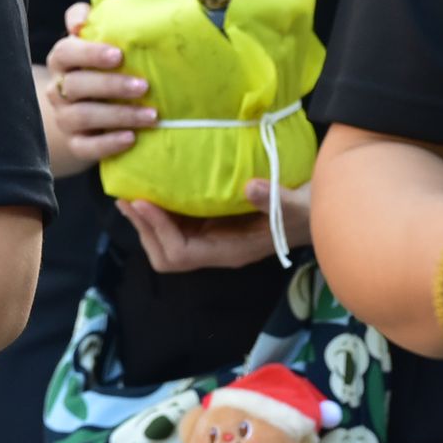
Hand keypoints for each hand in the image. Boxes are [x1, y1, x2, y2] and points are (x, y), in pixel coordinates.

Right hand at [41, 2, 152, 173]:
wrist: (87, 112)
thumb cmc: (100, 67)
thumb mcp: (96, 40)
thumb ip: (91, 21)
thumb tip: (80, 21)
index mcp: (62, 60)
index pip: (66, 53)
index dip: (90, 54)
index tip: (119, 55)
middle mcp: (57, 89)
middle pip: (75, 86)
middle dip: (111, 86)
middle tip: (144, 86)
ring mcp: (64, 118)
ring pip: (82, 117)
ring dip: (118, 115)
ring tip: (150, 116)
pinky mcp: (75, 144)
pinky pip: (85, 146)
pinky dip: (108, 144)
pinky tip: (131, 138)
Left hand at [117, 181, 310, 273]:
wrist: (316, 213)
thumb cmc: (308, 212)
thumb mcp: (296, 204)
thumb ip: (275, 199)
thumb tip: (251, 187)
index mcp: (230, 251)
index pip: (182, 254)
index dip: (158, 231)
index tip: (142, 201)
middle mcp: (216, 249)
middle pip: (167, 255)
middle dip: (144, 229)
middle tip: (126, 198)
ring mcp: (212, 239)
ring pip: (167, 243)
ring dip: (146, 222)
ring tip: (129, 193)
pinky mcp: (211, 225)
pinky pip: (176, 226)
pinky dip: (159, 212)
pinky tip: (152, 188)